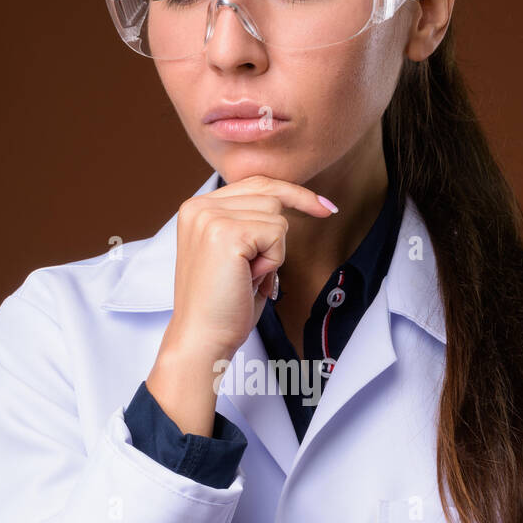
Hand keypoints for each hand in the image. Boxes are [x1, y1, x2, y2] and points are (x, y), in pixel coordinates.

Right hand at [165, 176, 335, 366]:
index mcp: (197, 208)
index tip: (326, 207)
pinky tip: (248, 279)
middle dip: (276, 238)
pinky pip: (277, 233)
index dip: (293, 193)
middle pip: (270, 195)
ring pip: (277, 215)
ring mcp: (210, 217)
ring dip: (272, 252)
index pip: (255, 183)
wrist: (202, 340)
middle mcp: (199, 206)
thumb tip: (291, 203)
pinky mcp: (226, 232)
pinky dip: (272, 261)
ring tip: (245, 277)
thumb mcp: (237, 255)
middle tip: (253, 274)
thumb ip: (251, 224)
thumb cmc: (221, 307)